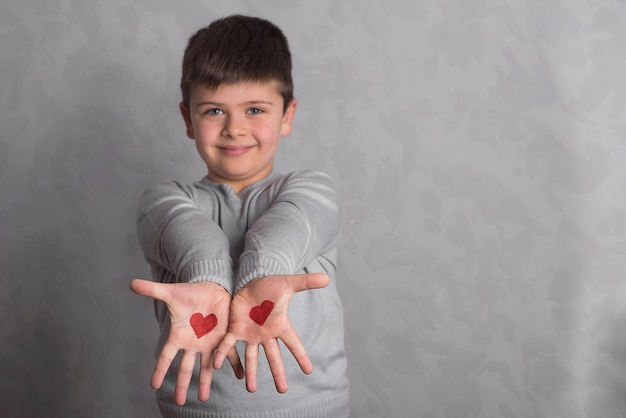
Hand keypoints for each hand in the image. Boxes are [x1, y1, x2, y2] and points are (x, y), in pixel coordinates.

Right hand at [130, 279, 243, 404]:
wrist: (210, 289)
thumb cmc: (189, 293)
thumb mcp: (171, 292)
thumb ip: (153, 290)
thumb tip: (131, 282)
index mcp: (178, 336)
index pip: (166, 356)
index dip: (159, 370)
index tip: (153, 385)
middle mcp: (192, 343)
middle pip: (185, 367)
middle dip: (182, 384)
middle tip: (179, 402)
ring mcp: (208, 343)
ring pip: (206, 365)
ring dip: (205, 381)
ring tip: (203, 397)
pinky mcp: (223, 338)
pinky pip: (230, 354)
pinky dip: (235, 364)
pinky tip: (240, 376)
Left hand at [213, 273, 328, 392]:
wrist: (251, 281)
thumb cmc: (271, 284)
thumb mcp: (289, 283)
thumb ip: (307, 282)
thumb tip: (327, 277)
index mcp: (279, 325)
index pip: (293, 343)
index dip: (301, 356)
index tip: (309, 371)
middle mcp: (266, 334)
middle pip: (273, 357)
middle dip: (278, 373)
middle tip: (283, 390)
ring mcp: (250, 334)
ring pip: (251, 357)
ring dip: (250, 373)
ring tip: (251, 389)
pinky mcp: (235, 329)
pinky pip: (228, 344)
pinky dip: (223, 354)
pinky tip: (217, 366)